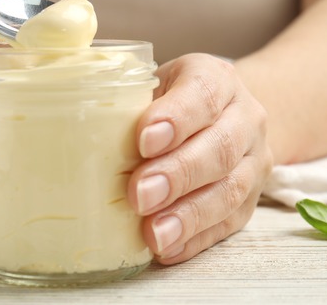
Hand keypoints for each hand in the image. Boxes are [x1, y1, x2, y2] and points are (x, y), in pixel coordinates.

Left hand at [128, 53, 273, 263]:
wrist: (221, 117)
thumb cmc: (169, 101)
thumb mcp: (150, 85)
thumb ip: (124, 100)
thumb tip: (73, 131)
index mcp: (216, 79)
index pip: (203, 93)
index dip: (176, 118)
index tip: (144, 140)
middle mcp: (244, 118)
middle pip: (220, 147)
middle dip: (177, 174)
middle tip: (139, 195)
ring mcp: (253, 162)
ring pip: (229, 191)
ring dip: (188, 215)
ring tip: (154, 234)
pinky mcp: (249, 202)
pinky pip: (228, 224)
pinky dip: (196, 239)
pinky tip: (168, 248)